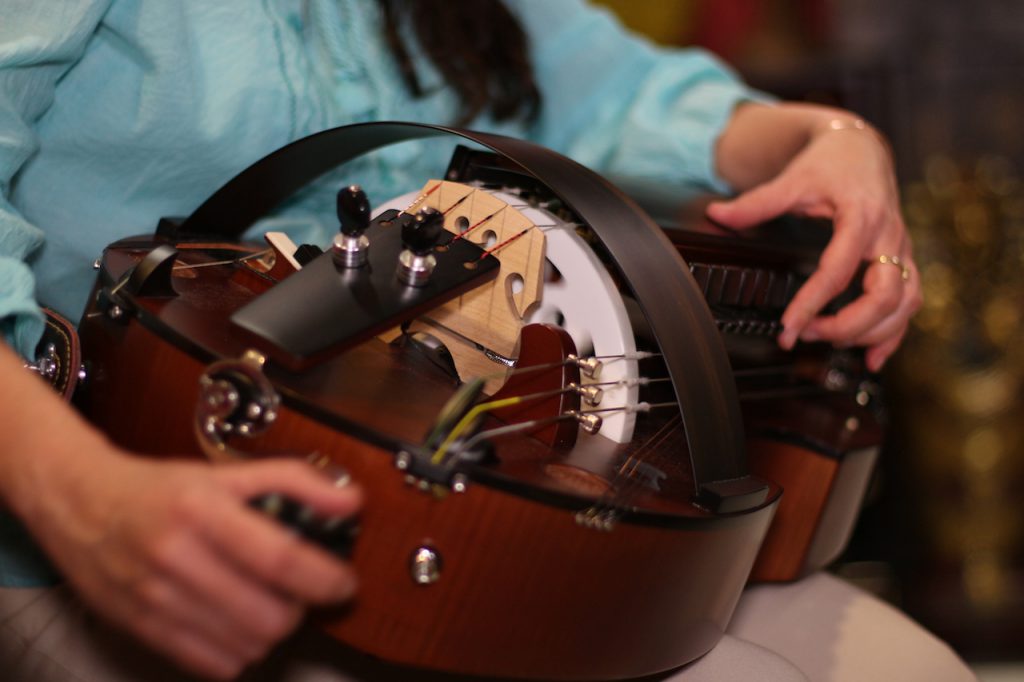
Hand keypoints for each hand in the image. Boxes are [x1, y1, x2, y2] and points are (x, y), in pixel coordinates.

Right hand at [22, 449, 361, 679]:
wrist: (78, 503)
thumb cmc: (159, 488)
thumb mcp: (226, 472)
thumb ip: (294, 480)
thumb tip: (352, 501)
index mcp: (201, 509)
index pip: (279, 557)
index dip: (324, 577)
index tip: (343, 582)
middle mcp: (175, 556)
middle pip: (269, 615)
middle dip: (299, 608)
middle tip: (298, 590)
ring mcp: (155, 599)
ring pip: (247, 645)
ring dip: (271, 630)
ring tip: (266, 603)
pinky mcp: (142, 629)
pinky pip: (214, 665)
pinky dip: (238, 651)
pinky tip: (235, 622)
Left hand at [707, 117, 921, 370]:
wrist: (864, 148)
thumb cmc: (831, 163)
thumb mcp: (793, 178)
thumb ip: (756, 202)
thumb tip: (716, 215)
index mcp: (861, 216)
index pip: (839, 270)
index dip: (812, 303)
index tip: (788, 327)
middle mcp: (889, 235)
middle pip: (886, 295)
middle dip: (848, 325)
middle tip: (808, 335)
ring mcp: (901, 249)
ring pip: (904, 303)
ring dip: (872, 332)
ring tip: (832, 344)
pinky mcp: (903, 260)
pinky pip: (910, 302)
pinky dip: (894, 333)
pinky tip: (873, 359)